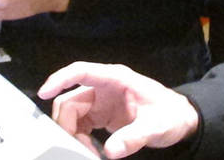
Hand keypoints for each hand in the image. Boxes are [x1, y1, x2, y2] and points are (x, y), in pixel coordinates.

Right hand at [38, 63, 200, 158]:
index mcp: (115, 79)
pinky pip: (80, 124)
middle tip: (77, 148)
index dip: (60, 79)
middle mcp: (104, 87)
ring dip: (72, 133)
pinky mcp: (101, 114)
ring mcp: (101, 101)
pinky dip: (79, 137)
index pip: (81, 72)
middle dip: (66, 123)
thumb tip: (110, 152)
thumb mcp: (156, 126)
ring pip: (72, 113)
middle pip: (70, 99)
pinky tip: (91, 150)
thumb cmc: (170, 115)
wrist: (180, 120)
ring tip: (87, 152)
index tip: (43, 92)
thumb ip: (134, 137)